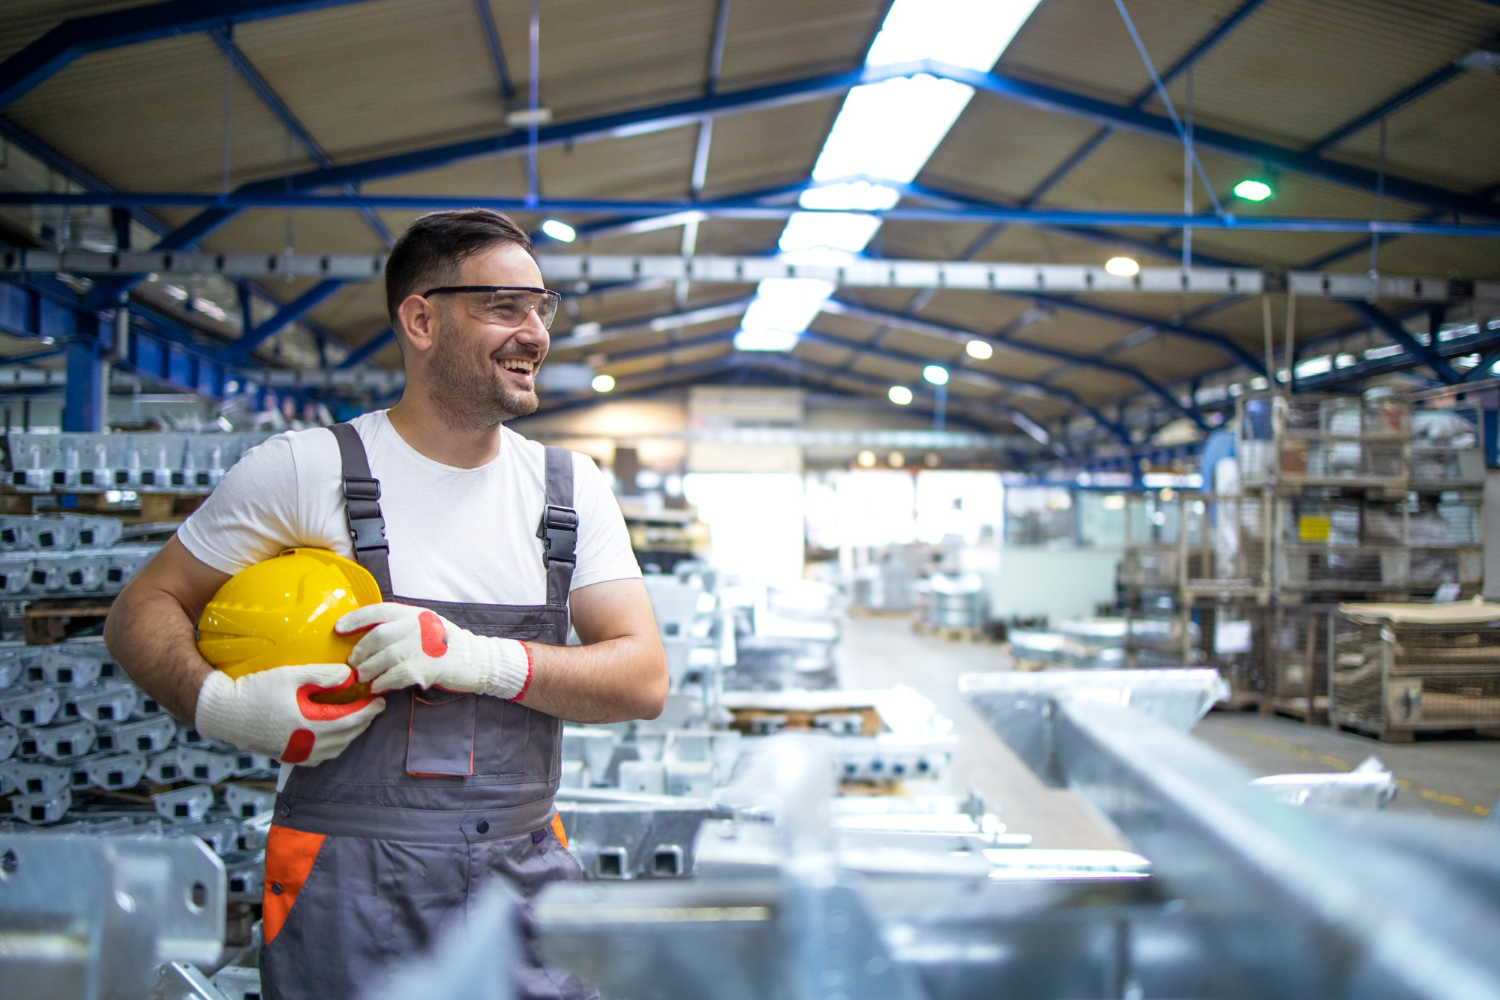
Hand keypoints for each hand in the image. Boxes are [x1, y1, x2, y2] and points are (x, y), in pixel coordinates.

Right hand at [193, 665, 384, 765]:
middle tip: (373, 707)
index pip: (351, 720)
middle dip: (363, 721)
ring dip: (349, 734)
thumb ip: (323, 675)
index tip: (380, 700)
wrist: (223, 712)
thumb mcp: (291, 676)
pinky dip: (333, 745)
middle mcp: (306, 745)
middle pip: (346, 736)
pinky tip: (333, 733)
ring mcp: (296, 754)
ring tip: (356, 717)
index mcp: (309, 725)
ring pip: (335, 749)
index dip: (368, 710)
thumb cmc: (255, 690)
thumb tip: (350, 675)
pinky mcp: (287, 757)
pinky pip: (319, 757)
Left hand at [336, 603, 531, 699]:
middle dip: (360, 652)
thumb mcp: (426, 626)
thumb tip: (368, 639)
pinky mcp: (427, 667)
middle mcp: (417, 626)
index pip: (378, 611)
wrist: (478, 660)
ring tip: (364, 678)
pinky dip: (383, 683)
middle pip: (377, 637)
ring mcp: (422, 646)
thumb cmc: (447, 645)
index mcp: (414, 613)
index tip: (338, 628)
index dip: (355, 619)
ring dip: (368, 671)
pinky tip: (378, 687)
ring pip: (383, 658)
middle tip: (354, 664)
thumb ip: (401, 628)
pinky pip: (395, 676)